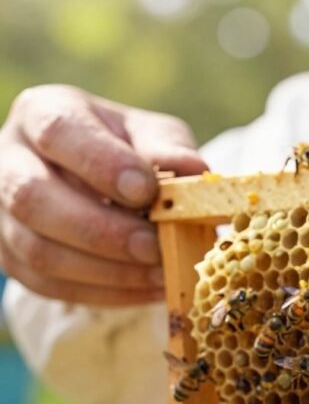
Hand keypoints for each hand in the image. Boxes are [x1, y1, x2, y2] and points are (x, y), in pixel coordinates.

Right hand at [0, 85, 206, 304]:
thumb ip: (168, 149)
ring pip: (36, 249)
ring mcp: (0, 211)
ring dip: (104, 270)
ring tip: (159, 272)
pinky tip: (146, 289)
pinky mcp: (8, 256)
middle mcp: (8, 158)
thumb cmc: (127, 147)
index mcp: (44, 112)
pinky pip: (47, 284)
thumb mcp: (151, 134)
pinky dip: (101, 292)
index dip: (101, 164)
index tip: (145, 191)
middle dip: (99, 229)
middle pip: (32, 197)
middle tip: (154, 246)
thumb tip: (194, 171)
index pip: (59, 132)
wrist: (97, 177)